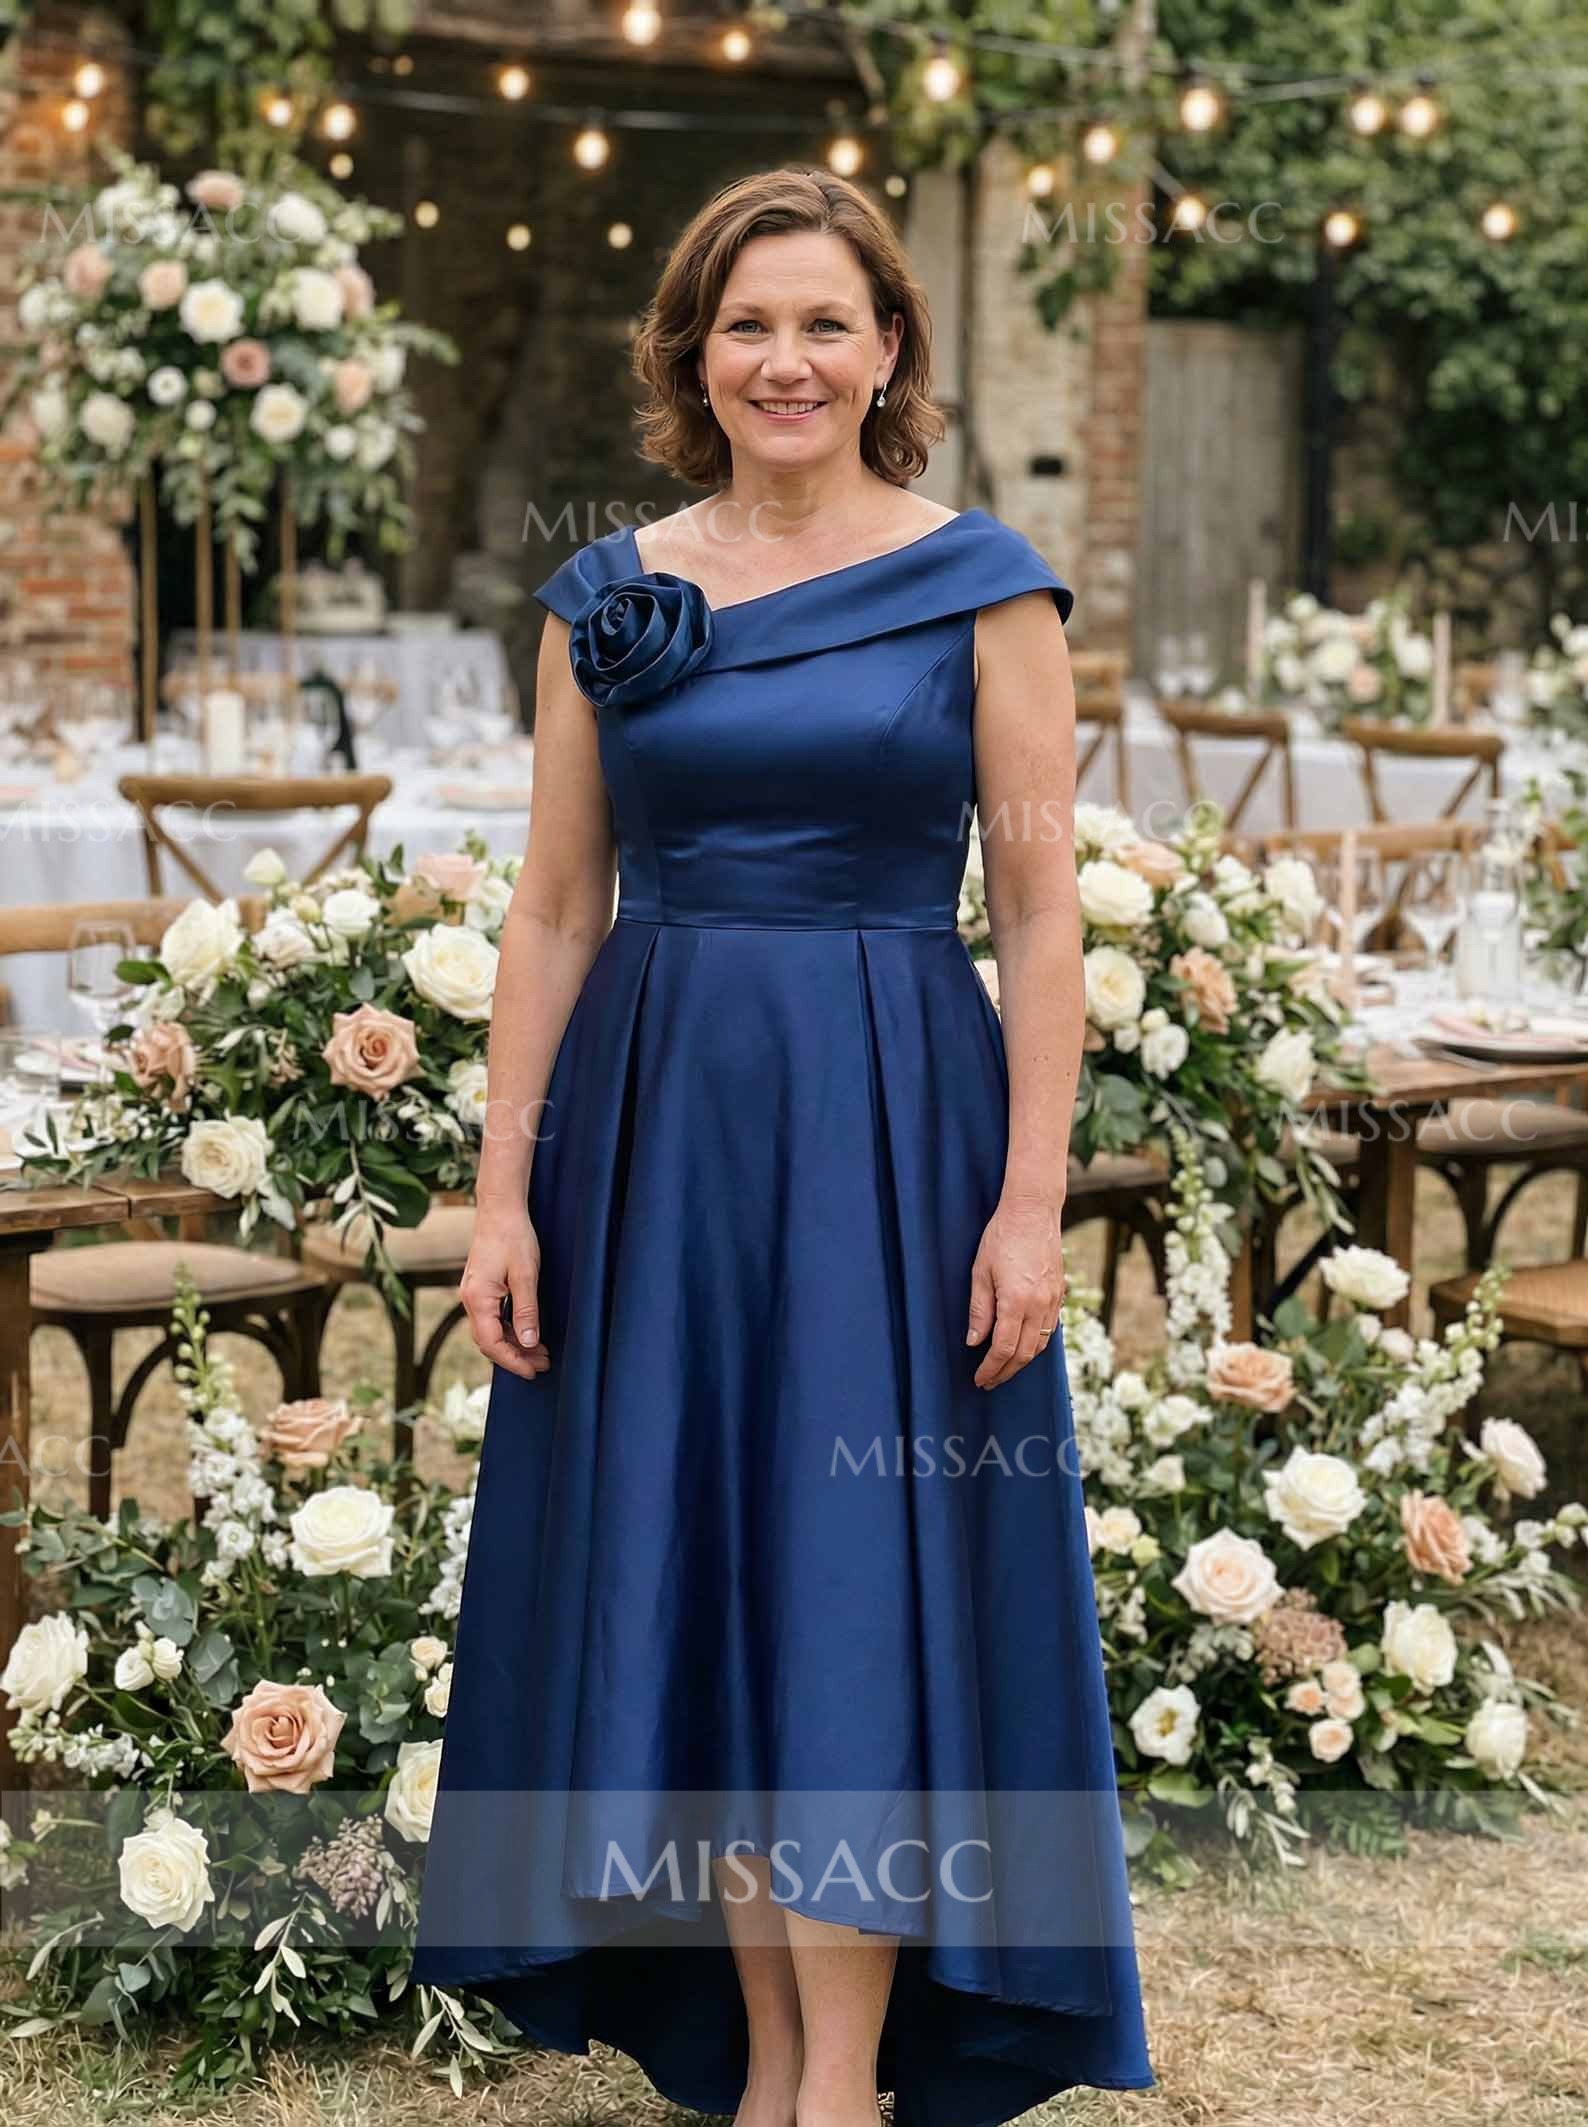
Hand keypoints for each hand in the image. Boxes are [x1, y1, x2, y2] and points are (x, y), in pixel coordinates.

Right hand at [461, 1207, 549, 1380]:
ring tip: (540, 1352)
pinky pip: (491, 1319)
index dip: (513, 1361)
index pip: (492, 1343)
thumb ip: (526, 1311)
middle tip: (543, 1364)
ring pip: (490, 1331)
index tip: (533, 1371)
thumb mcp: (526, 1275)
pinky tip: (526, 1333)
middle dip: (516, 1356)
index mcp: (478, 1299)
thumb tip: (530, 1342)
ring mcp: (473, 1294)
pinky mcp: (480, 1288)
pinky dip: (508, 1330)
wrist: (500, 1209)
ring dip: (514, 1344)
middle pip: (489, 1341)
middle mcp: (470, 1300)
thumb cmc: (514, 1237)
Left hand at [965, 1193, 1065, 1389]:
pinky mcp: (1059, 1293)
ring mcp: (1053, 1300)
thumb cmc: (1001, 1237)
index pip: (1004, 1349)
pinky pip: (1050, 1329)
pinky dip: (1036, 1343)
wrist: (1033, 1211)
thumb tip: (975, 1341)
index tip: (979, 1379)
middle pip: (1025, 1354)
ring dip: (1022, 1361)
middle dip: (1006, 1372)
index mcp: (1017, 1302)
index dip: (991, 1368)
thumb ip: (979, 1310)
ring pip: (1040, 1345)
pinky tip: (1023, 1345)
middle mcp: (1039, 1306)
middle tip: (989, 1381)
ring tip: (1004, 1368)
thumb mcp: (980, 1272)